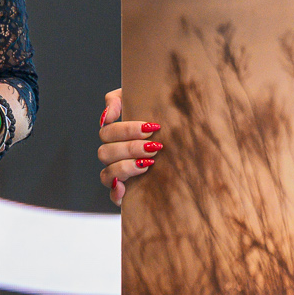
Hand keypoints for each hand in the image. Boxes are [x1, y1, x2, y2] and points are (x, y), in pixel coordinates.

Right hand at [96, 87, 162, 204]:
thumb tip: (108, 114)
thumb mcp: (150, 105)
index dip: (125, 130)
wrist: (188, 154)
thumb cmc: (167, 123)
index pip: (108, 129)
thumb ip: (123, 99)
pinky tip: (125, 188)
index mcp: (116, 134)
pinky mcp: (124, 191)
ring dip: (126, 166)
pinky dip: (116, 192)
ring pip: (106, 172)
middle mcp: (113, 153)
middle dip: (131, 147)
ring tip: (150, 162)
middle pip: (106, 151)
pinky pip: (112, 195)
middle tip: (156, 145)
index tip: (150, 127)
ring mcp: (116, 173)